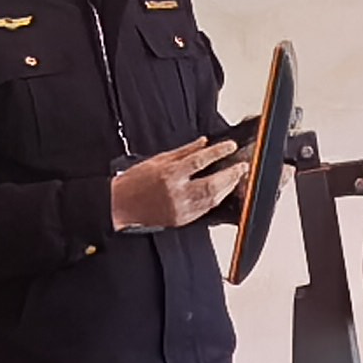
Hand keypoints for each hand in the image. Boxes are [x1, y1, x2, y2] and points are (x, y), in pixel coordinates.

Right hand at [108, 137, 247, 230]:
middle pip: (212, 183)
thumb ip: (184, 151)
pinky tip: (222, 192)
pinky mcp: (182, 219)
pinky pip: (205, 210)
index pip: (201, 160)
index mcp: (170, 174)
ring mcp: (181, 209)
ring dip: (228, 187)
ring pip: (213, 199)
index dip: (219, 152)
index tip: (230, 146)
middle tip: (242, 166)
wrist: (121, 205)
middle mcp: (177, 193)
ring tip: (236, 178)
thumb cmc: (135, 181)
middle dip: (231, 174)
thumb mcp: (158, 159)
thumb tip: (203, 142)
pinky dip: (217, 199)